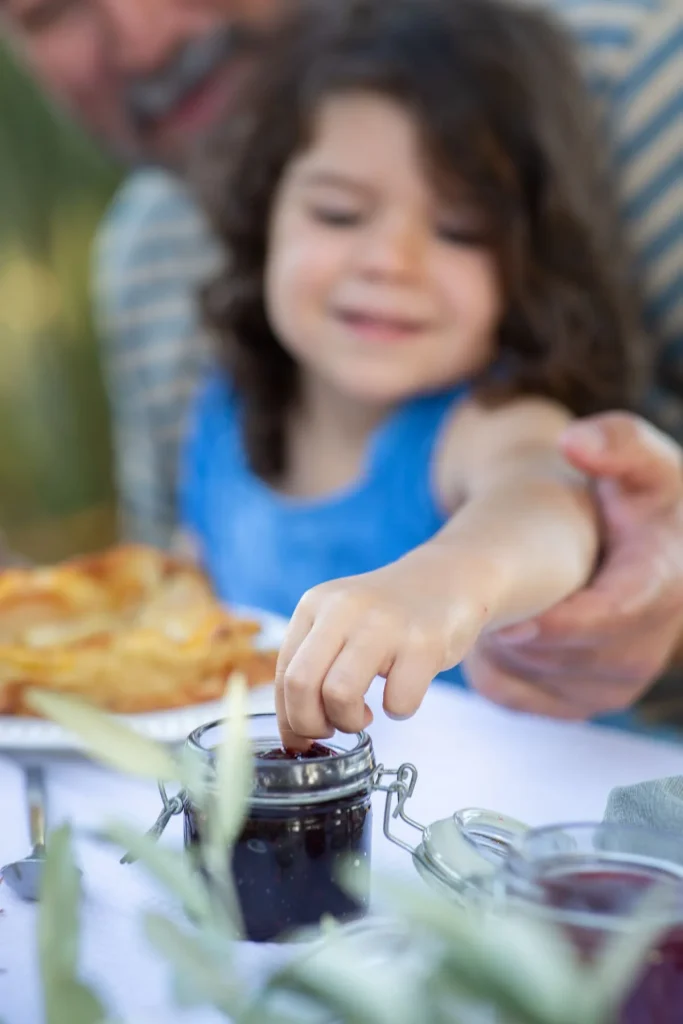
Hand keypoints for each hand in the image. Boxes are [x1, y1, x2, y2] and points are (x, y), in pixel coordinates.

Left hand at [275, 554, 485, 747]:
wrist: (447, 578)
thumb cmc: (388, 615)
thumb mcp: (340, 621)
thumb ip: (313, 662)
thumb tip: (293, 734)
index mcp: (315, 604)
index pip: (284, 672)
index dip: (288, 718)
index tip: (300, 739)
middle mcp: (344, 609)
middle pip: (301, 684)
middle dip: (311, 724)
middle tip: (333, 727)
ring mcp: (384, 624)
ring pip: (340, 695)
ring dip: (350, 721)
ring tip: (365, 714)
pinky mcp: (423, 643)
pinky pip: (398, 702)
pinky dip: (398, 710)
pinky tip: (403, 691)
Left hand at [466, 413, 682, 718]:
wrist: (639, 544)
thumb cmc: (636, 498)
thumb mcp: (636, 459)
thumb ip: (615, 443)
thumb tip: (578, 443)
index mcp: (665, 583)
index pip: (619, 617)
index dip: (566, 625)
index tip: (514, 621)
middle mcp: (650, 643)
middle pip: (578, 659)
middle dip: (524, 640)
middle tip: (470, 609)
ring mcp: (618, 679)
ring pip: (548, 685)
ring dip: (505, 656)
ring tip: (475, 613)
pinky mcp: (586, 697)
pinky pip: (527, 700)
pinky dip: (495, 676)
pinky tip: (479, 638)